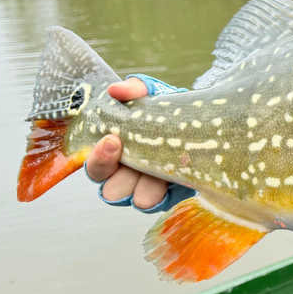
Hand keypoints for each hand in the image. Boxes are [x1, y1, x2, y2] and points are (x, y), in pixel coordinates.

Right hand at [85, 78, 171, 208]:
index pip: (94, 166)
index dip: (100, 158)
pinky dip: (165, 192)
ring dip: (147, 184)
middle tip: (136, 159)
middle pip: (110, 191)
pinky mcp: (167, 196)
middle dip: (123, 175)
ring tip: (161, 169)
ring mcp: (145, 188)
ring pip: (137, 199)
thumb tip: (115, 90)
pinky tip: (173, 177)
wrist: (198, 121)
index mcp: (112, 153)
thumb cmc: (164, 110)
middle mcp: (124, 176)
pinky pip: (160, 204)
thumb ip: (133, 89)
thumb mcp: (151, 94)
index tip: (113, 140)